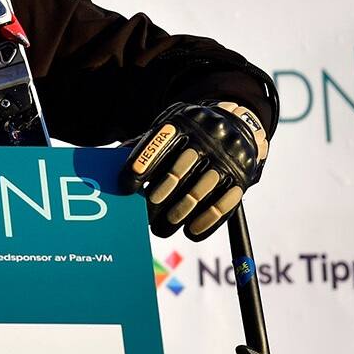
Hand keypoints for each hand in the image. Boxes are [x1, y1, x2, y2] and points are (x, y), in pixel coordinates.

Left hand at [121, 101, 267, 240]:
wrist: (239, 125)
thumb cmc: (190, 133)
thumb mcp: (171, 126)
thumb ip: (146, 145)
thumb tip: (110, 166)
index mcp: (184, 121)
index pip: (158, 143)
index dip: (140, 166)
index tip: (126, 186)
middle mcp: (208, 137)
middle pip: (177, 173)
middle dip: (157, 198)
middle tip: (144, 216)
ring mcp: (228, 157)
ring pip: (198, 193)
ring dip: (177, 215)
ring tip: (161, 228)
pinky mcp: (243, 176)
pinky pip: (223, 204)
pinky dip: (205, 222)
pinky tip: (190, 232)